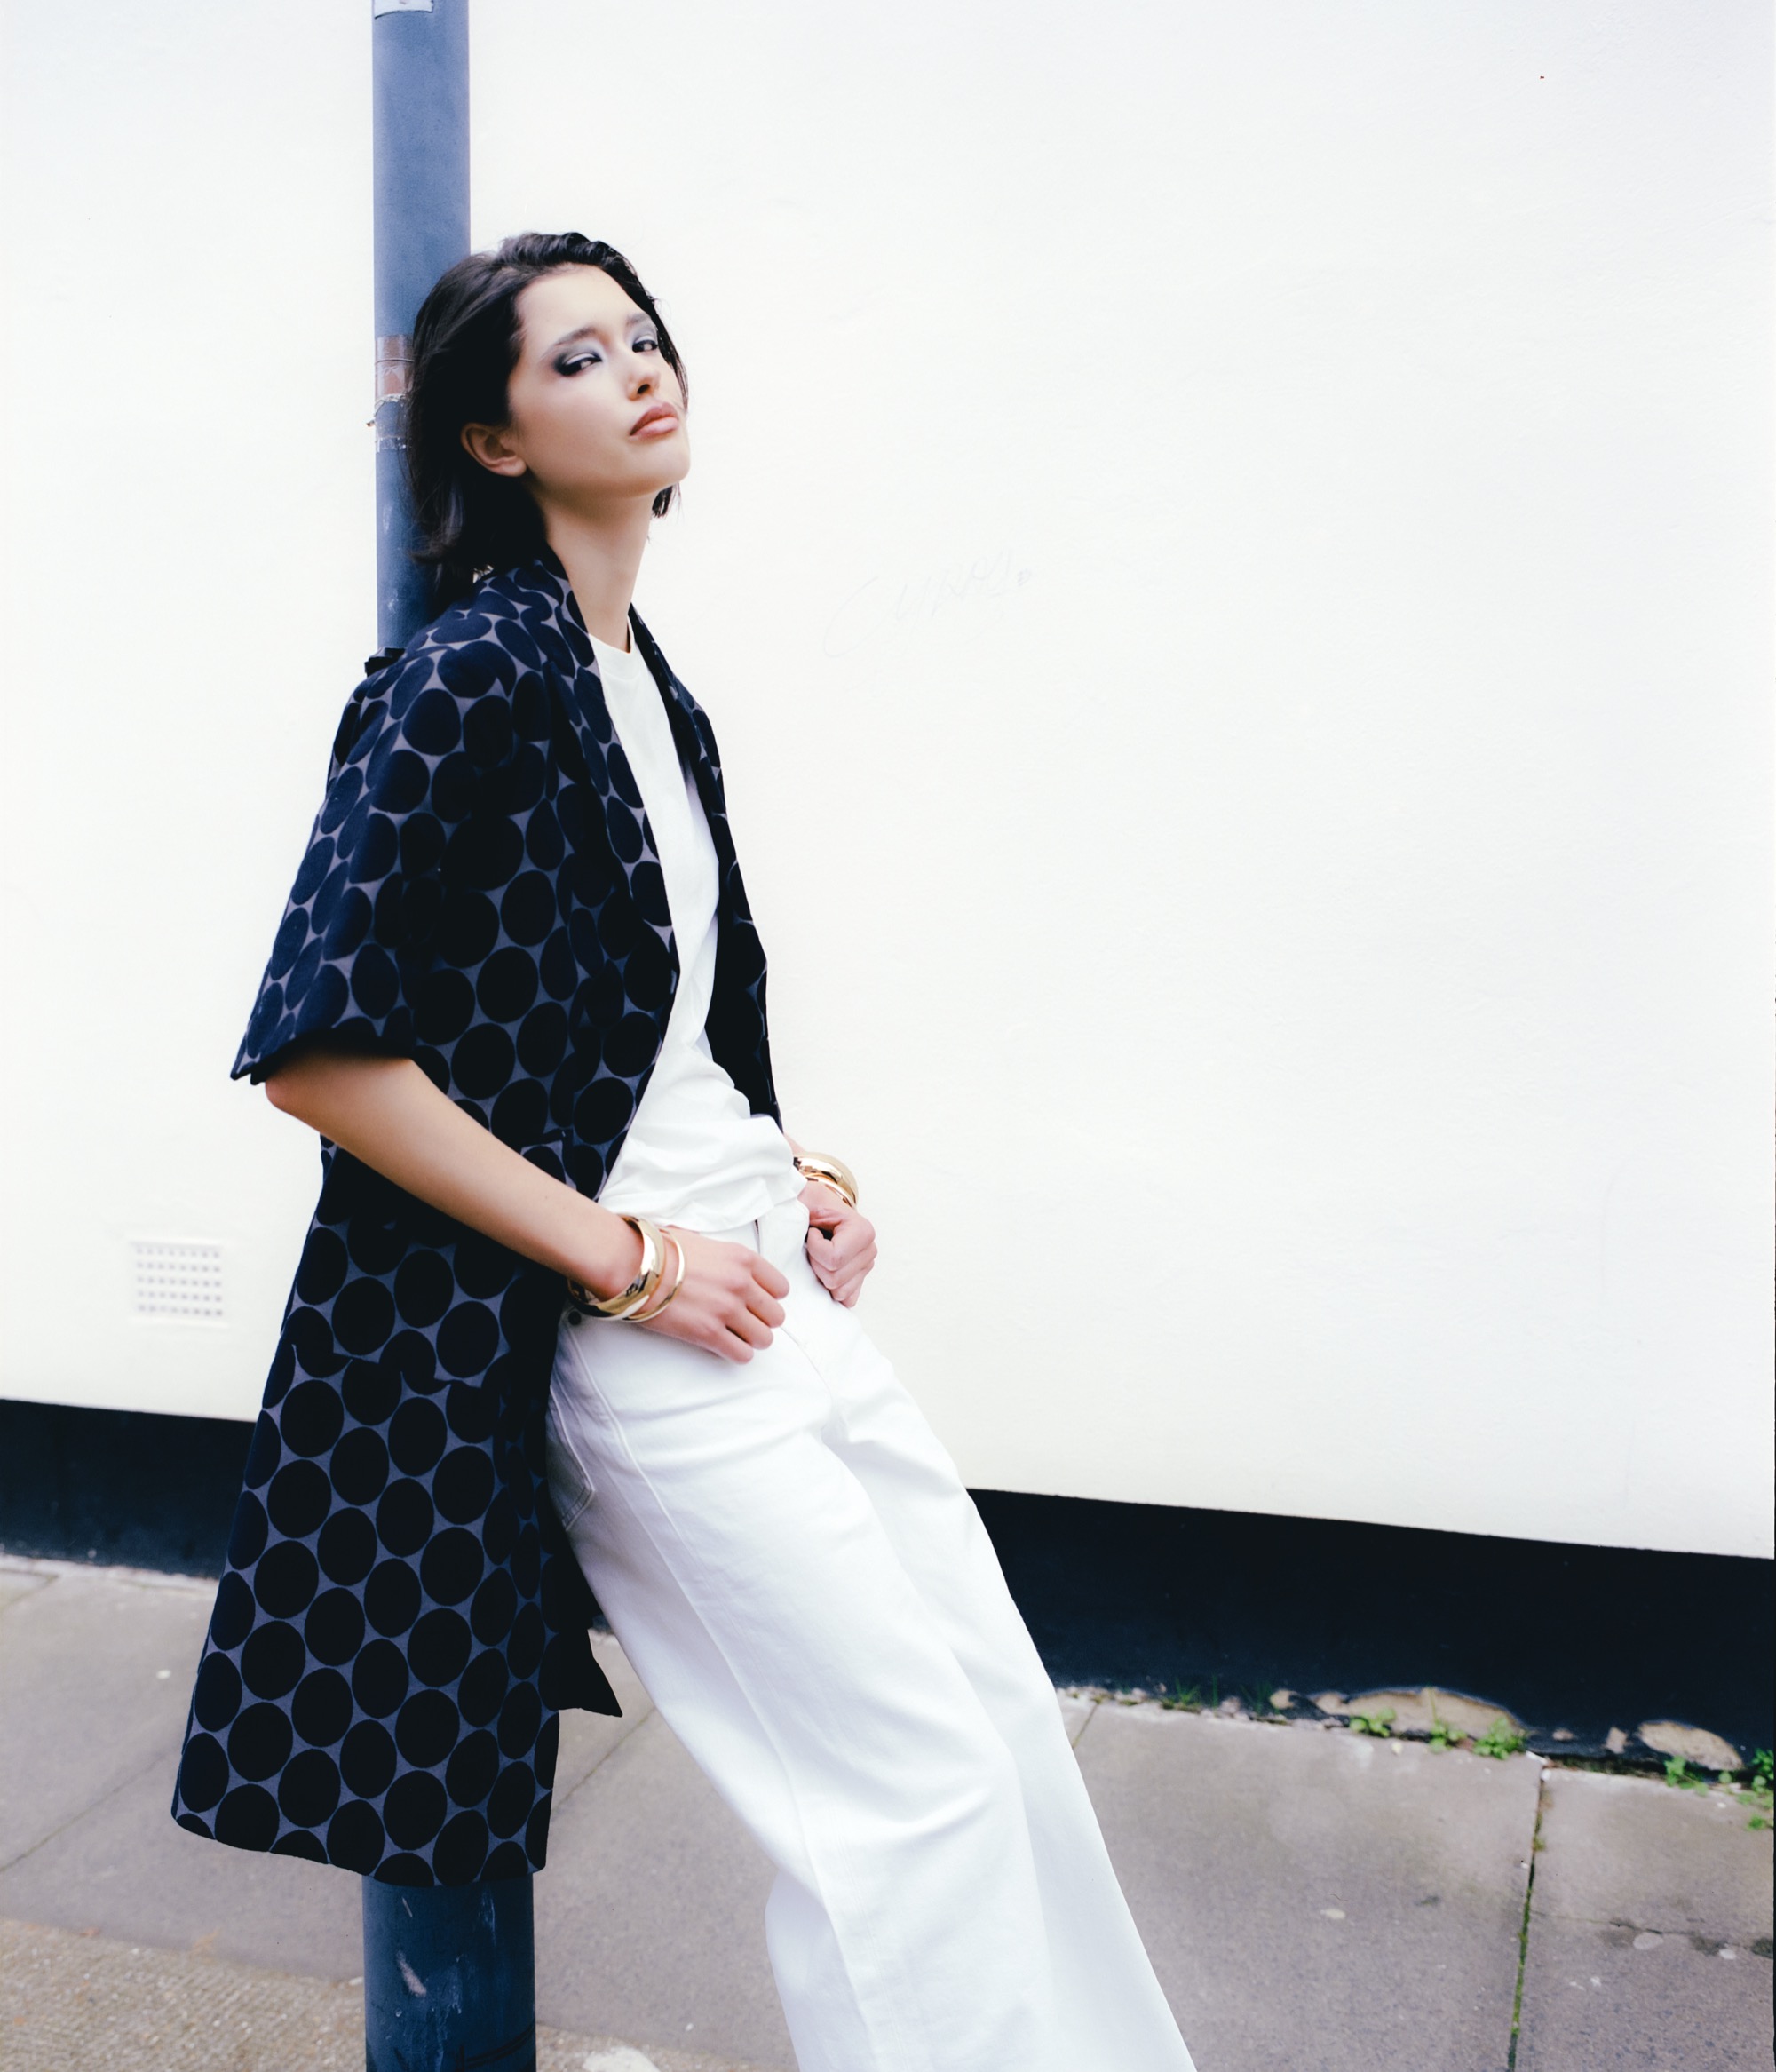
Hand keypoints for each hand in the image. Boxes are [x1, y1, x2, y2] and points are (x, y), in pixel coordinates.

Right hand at [633, 1227, 788, 1362]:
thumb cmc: (661, 1251)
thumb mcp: (704, 1242)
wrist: (634, 1265)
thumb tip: (726, 1267)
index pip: (781, 1288)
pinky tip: (722, 1345)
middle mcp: (741, 1284)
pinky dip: (735, 1353)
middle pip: (776, 1316)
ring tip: (733, 1335)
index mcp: (743, 1259)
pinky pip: (742, 1355)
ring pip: (764, 1338)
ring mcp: (727, 1309)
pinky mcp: (709, 1333)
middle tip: (743, 1321)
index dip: (769, 1298)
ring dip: (750, 1339)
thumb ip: (726, 1259)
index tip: (756, 1302)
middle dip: (761, 1321)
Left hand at [801, 1184, 876, 1306]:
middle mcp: (869, 1250)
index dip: (814, 1249)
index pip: (834, 1258)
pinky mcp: (859, 1280)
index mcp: (862, 1230)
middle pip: (835, 1279)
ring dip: (821, 1277)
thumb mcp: (803, 1198)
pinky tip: (823, 1271)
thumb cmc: (809, 1204)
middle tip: (812, 1246)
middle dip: (816, 1265)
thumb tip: (794, 1226)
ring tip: (818, 1256)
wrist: (815, 1207)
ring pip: (839, 1292)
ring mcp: (865, 1267)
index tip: (811, 1232)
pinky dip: (830, 1291)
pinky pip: (846, 1299)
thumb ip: (799, 1208)